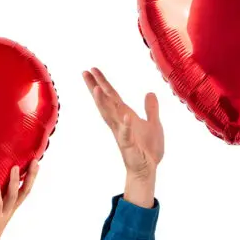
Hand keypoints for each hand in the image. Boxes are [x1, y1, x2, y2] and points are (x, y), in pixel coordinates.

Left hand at [0, 161, 39, 239]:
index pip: (25, 189)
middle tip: (34, 161)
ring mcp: (2, 214)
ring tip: (15, 167)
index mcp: (11, 207)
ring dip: (14, 182)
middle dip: (31, 176)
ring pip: (12, 196)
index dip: (32, 176)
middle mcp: (10, 209)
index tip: (36, 161)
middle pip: (24, 191)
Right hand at [83, 68, 162, 207]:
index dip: (102, 82)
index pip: (111, 96)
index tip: (92, 69)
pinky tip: (125, 116)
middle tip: (85, 72)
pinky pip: (126, 135)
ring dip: (103, 103)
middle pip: (105, 102)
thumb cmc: (148, 149)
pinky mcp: (129, 146)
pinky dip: (125, 126)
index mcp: (125, 116)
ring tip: (96, 89)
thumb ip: (151, 109)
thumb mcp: (154, 124)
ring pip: (110, 116)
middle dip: (95, 87)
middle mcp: (119, 123)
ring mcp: (122, 134)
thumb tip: (150, 92)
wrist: (149, 169)